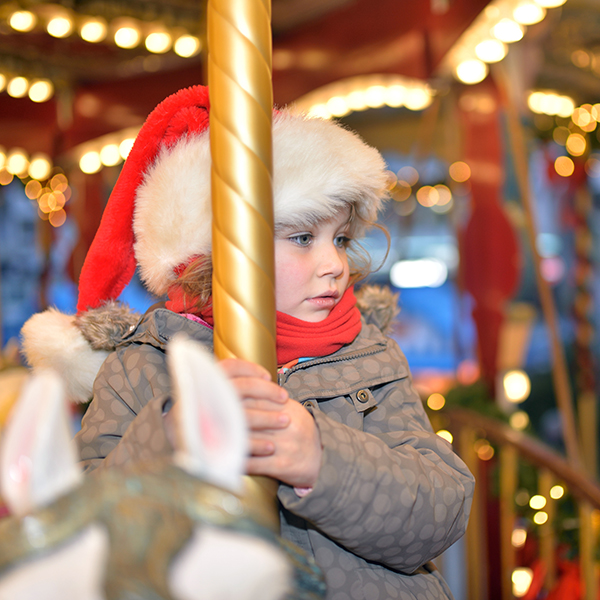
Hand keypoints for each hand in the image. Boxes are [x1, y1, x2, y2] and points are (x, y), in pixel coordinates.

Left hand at [219, 358, 322, 488]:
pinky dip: (238, 462)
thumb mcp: (290, 409)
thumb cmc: (299, 431)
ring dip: (229, 440)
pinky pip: (256, 464)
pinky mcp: (283, 465)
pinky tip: (223, 461)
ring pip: (251, 440)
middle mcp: (287, 423)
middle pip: (251, 417)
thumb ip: (267, 400)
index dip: (234, 398)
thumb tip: (238, 388)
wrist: (322, 459)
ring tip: (208, 438)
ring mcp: (285, 445)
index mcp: (288, 407)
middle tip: (204, 417)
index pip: (257, 398)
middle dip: (227, 417)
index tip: (213, 398)